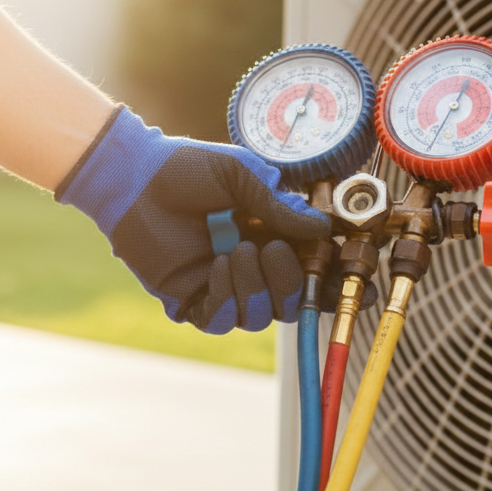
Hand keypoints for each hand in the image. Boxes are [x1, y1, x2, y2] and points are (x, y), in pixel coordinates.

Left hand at [56, 107, 332, 333]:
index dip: (332, 284)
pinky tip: (218, 266)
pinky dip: (226, 299)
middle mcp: (250, 268)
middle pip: (290, 305)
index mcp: (270, 238)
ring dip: (255, 288)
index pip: (311, 274)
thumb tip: (322, 230)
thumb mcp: (243, 177)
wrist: (136, 176)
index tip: (355, 286)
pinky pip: (220, 321)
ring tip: (237, 250)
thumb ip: (280, 205)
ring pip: (258, 317)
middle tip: (273, 250)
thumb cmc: (187, 169)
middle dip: (289, 285)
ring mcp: (220, 287)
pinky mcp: (189, 300)